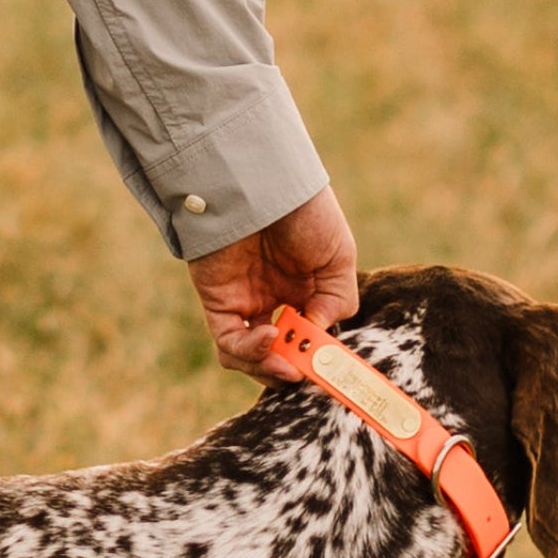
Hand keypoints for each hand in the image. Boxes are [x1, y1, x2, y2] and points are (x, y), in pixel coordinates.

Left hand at [188, 183, 359, 376]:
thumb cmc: (305, 213)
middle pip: (279, 354)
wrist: (264, 184)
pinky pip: (229, 343)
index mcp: (304, 290)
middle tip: (308, 373)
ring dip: (271, 368)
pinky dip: (249, 352)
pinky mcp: (218, 302)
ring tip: (288, 364)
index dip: (318, 359)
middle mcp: (273, 299)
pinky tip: (269, 337)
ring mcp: (244, 302)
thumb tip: (318, 337)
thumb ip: (337, 299)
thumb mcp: (339, 256)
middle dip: (294, 371)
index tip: (331, 372)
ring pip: (253, 357)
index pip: (309, 338)